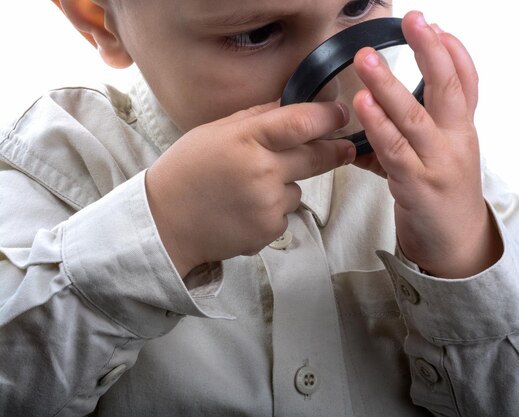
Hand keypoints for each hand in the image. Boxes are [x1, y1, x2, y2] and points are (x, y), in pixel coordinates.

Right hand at [146, 101, 354, 276]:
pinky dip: (273, 210)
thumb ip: (256, 117)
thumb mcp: (215, 132)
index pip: (301, 122)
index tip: (340, 113)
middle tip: (345, 147)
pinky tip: (245, 209)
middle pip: (316, 156)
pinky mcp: (270, 230)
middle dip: (335, 150)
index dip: (328, 116)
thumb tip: (291, 105)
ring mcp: (268, 204)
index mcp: (246, 139)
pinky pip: (285, 213)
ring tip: (248, 189)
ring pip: (298, 189)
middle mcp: (262, 171)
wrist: (166, 223)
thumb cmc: (187, 171)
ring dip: (285, 185)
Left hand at [351, 11, 501, 277]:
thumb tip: (375, 110)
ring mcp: (438, 165)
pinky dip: (378, 126)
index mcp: (462, 133)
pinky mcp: (418, 187)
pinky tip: (363, 106)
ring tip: (368, 60)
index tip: (437, 26)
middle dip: (431, 52)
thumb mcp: (435, 158)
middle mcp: (456, 144)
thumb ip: (408, 133)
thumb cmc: (443, 199)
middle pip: (448, 90)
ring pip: (415, 118)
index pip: (467, 84)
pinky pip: (394, 152)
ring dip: (390, 86)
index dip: (454, 53)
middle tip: (414, 21)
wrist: (457, 247)